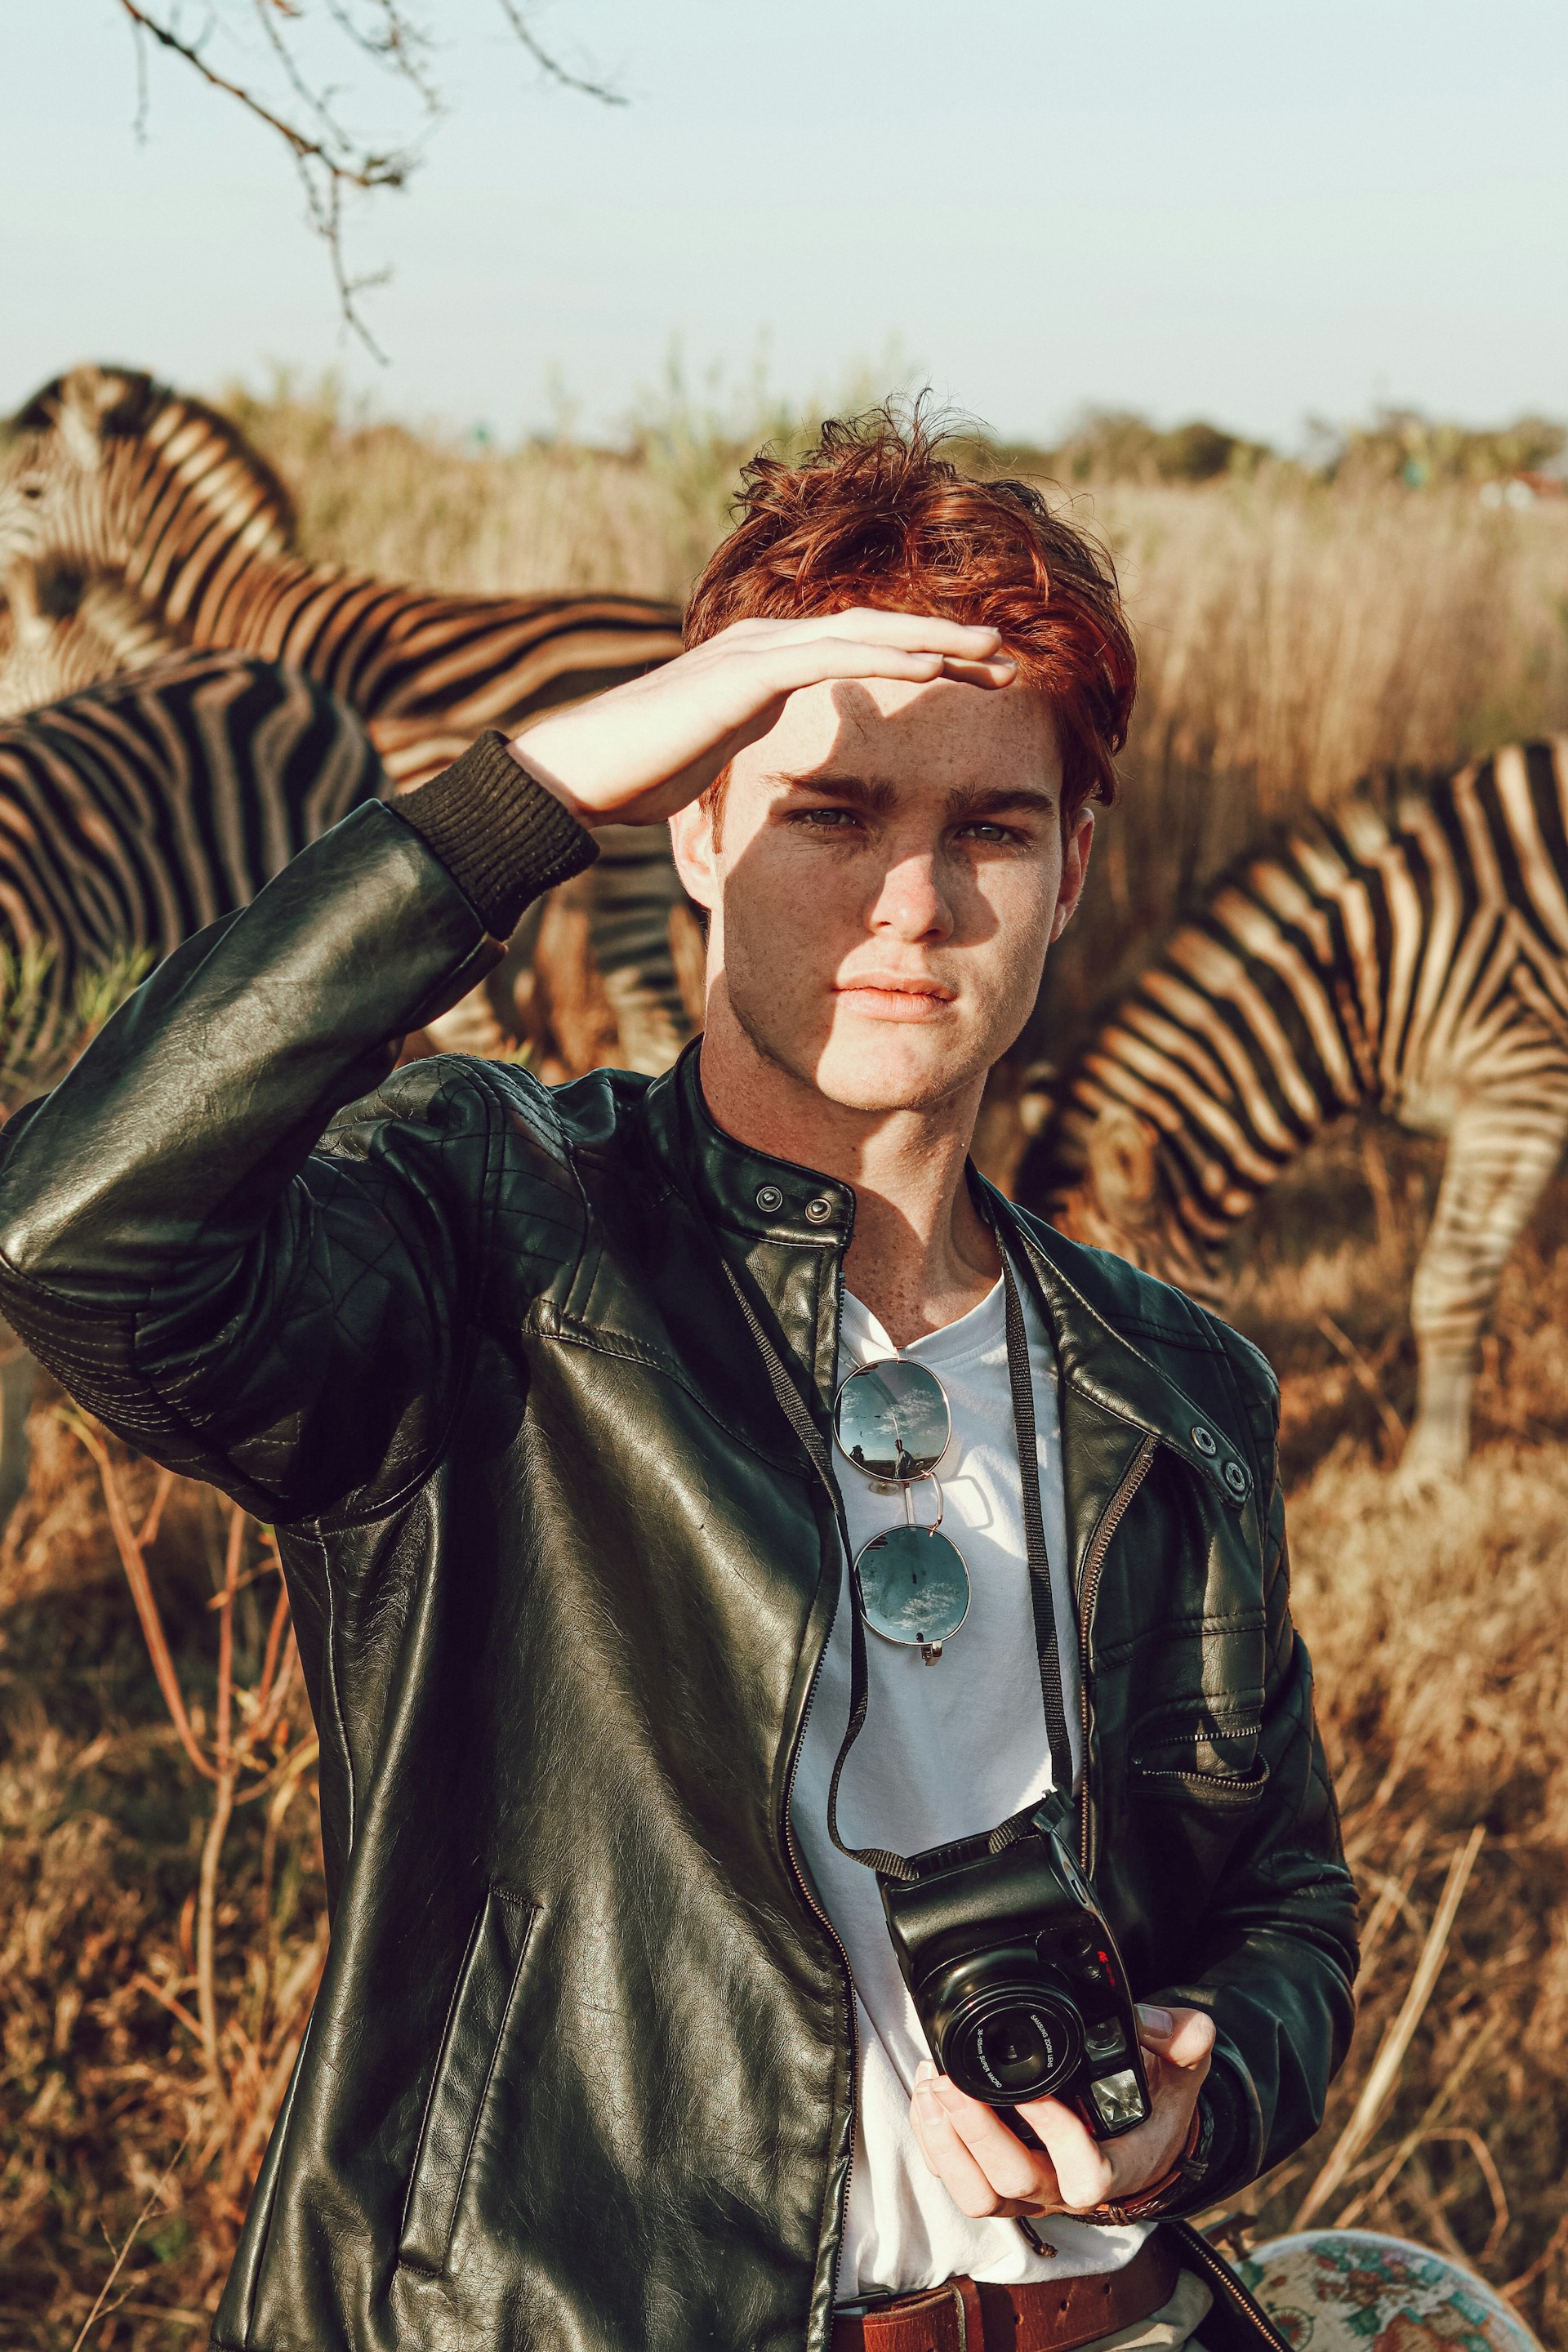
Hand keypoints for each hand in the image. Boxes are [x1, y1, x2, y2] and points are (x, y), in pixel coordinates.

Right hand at [506, 609, 1016, 828]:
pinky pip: (833, 657)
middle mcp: (765, 644)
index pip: (859, 650)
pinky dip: (889, 657)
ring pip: (866, 632)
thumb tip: (777, 762)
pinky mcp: (747, 675)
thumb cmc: (641, 776)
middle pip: (877, 629)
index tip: (977, 678)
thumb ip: (755, 746)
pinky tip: (934, 665)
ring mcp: (756, 652)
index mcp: (764, 664)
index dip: (923, 659)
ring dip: (937, 643)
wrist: (583, 773)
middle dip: (947, 642)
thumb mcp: (717, 759)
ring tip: (996, 656)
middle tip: (1010, 658)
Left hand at [909, 2004, 1214, 2219]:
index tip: (1037, 2090)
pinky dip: (936, 2144)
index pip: (1088, 2174)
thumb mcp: (1183, 2063)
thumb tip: (1165, 2026)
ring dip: (947, 2144)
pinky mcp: (1002, 2184)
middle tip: (952, 2082)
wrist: (1139, 2132)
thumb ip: (1185, 2038)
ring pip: (980, 2195)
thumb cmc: (1156, 2099)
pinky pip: (961, 2182)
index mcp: (1118, 2165)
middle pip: (1016, 2183)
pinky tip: (927, 2096)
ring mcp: (1032, 2191)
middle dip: (978, 2133)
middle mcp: (1067, 2188)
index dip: (1059, 2137)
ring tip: (933, 2087)